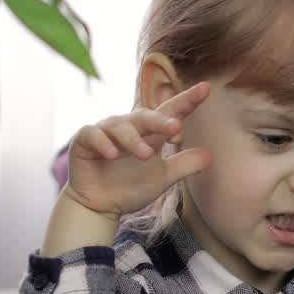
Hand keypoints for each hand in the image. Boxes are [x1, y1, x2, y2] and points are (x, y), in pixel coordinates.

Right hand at [63, 82, 212, 214]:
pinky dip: (102, 143)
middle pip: (146, 116)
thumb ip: (184, 165)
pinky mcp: (84, 140)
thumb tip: (210, 155)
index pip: (170, 112)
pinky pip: (93, 135)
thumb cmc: (130, 185)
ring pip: (120, 126)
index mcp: (149, 131)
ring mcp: (105, 131)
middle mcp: (128, 126)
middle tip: (175, 127)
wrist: (99, 204)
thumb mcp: (163, 177)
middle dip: (160, 120)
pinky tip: (111, 154)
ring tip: (146, 155)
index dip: (187, 101)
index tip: (206, 89)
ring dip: (133, 140)